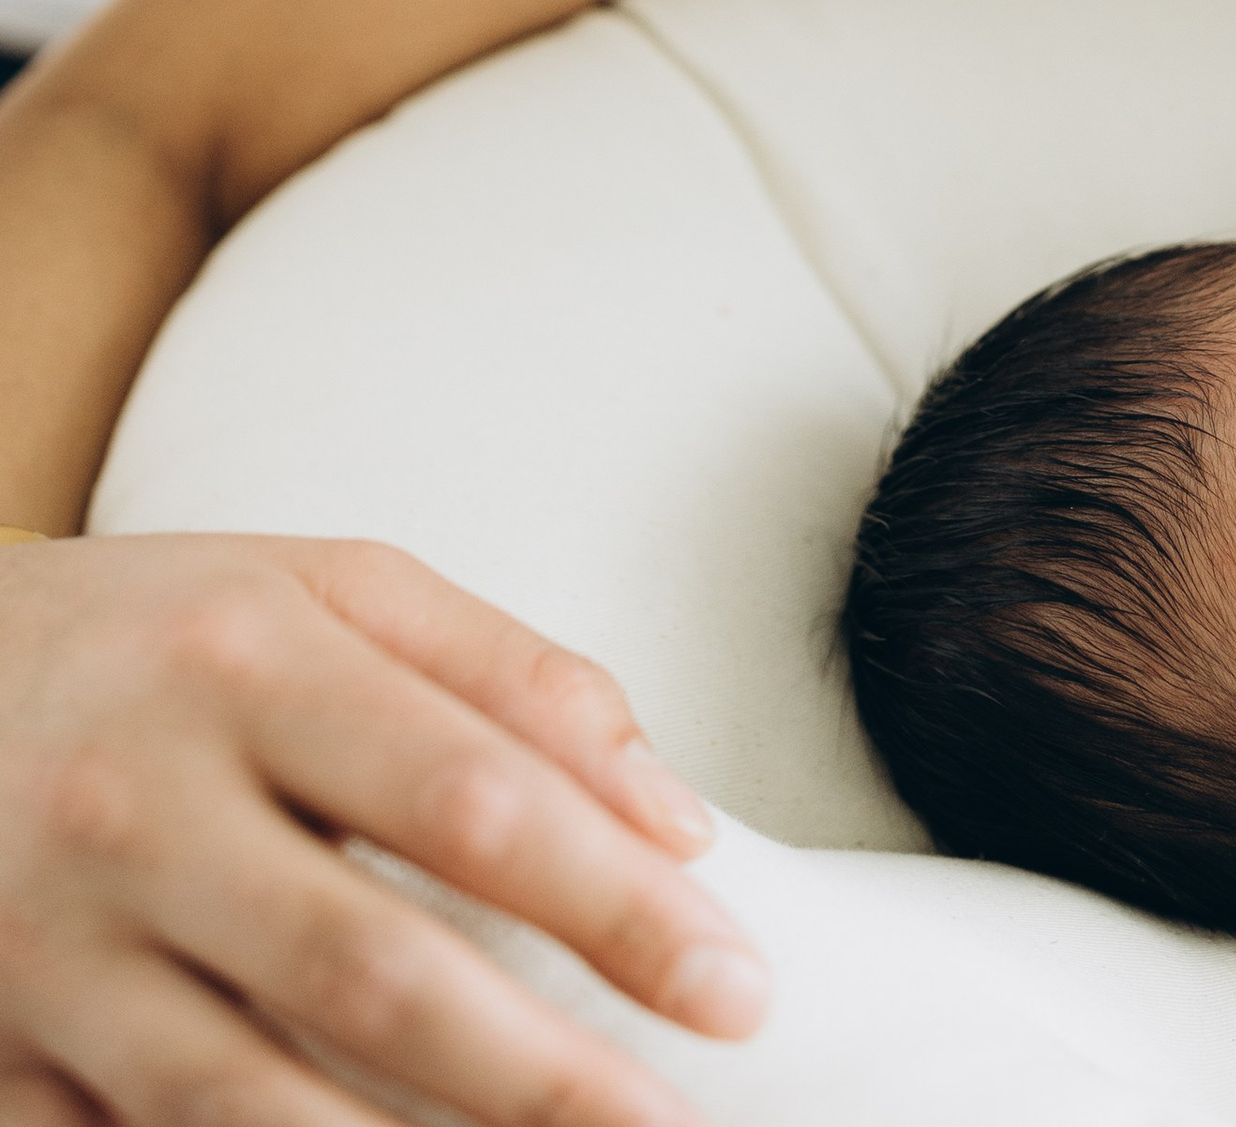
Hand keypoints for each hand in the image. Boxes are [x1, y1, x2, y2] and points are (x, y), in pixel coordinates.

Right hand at [0, 533, 766, 1126]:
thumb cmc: (165, 637)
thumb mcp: (330, 592)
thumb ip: (511, 679)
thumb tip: (672, 817)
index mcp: (249, 664)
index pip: (473, 797)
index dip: (616, 905)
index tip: (735, 986)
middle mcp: (144, 805)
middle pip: (374, 971)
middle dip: (544, 1076)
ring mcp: (57, 950)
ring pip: (252, 1104)